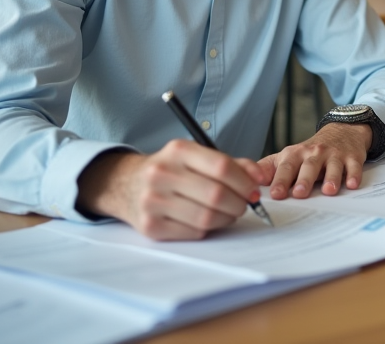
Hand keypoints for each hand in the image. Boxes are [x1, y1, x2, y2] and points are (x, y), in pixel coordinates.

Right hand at [77, 141, 266, 240]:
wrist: (125, 184)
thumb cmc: (171, 170)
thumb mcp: (195, 157)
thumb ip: (231, 163)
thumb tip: (259, 178)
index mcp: (178, 151)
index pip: (222, 167)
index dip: (245, 182)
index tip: (255, 190)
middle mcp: (162, 174)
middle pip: (216, 195)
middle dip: (239, 203)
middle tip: (244, 205)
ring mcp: (153, 201)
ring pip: (206, 218)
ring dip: (226, 219)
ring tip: (228, 213)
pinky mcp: (150, 226)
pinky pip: (193, 233)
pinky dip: (207, 229)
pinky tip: (205, 220)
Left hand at [259, 123, 371, 199]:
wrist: (343, 131)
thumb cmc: (312, 151)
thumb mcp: (289, 156)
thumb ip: (269, 168)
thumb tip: (247, 181)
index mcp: (296, 154)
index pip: (286, 167)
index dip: (279, 181)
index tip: (275, 195)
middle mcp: (314, 153)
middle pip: (308, 166)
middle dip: (303, 180)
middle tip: (299, 194)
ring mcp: (334, 155)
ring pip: (332, 166)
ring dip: (331, 178)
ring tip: (329, 191)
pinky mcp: (352, 157)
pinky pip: (354, 166)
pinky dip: (354, 175)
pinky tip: (352, 184)